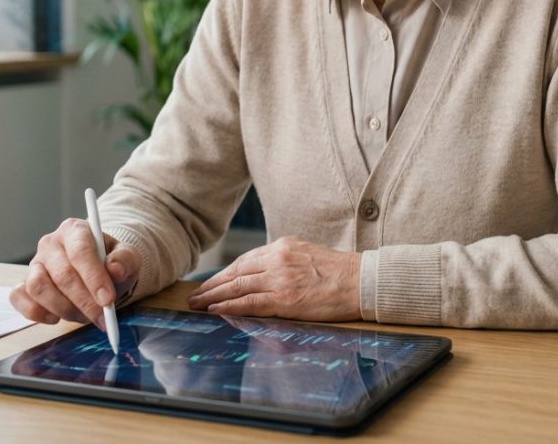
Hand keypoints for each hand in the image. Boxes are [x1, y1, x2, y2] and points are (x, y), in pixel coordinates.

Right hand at [9, 218, 140, 327]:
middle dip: (84, 301)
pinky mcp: (23, 283)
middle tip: (101, 318)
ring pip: (38, 287)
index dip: (94, 278)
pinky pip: (19, 298)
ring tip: (83, 316)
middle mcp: (50, 243)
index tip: (108, 300)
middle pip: (62, 274)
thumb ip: (125, 260)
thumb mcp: (128, 257)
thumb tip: (115, 270)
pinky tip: (56, 317)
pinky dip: (36, 312)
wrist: (97, 271)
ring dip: (64, 308)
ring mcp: (34, 264)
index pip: (81, 252)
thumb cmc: (110, 262)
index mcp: (75, 230)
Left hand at [187, 237, 361, 321]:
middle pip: (236, 272)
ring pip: (237, 287)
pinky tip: (216, 310)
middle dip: (212, 285)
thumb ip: (285, 261)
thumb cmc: (340, 272)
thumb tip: (265, 274)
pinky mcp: (285, 299)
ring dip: (214, 296)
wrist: (361, 281)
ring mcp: (280, 278)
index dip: (224, 273)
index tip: (211, 283)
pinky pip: (250, 303)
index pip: (245, 260)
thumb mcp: (308, 255)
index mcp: (283, 246)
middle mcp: (278, 259)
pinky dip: (229, 306)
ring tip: (198, 305)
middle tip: (195, 295)